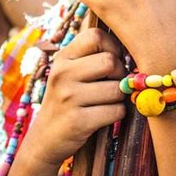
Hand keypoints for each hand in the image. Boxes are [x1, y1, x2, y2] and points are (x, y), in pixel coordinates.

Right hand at [23, 28, 125, 169]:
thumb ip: (91, 57)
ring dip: (120, 98)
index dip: (113, 47)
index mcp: (63, 58)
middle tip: (114, 84)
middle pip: (110, 61)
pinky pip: (116, 111)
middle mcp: (62, 74)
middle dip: (120, 74)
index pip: (96, 36)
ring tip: (107, 102)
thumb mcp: (69, 73)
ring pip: (116, 89)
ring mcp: (68, 97)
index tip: (113, 60)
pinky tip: (104, 116)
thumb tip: (131, 48)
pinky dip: (117, 114)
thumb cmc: (67, 101)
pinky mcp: (77, 121)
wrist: (44, 138)